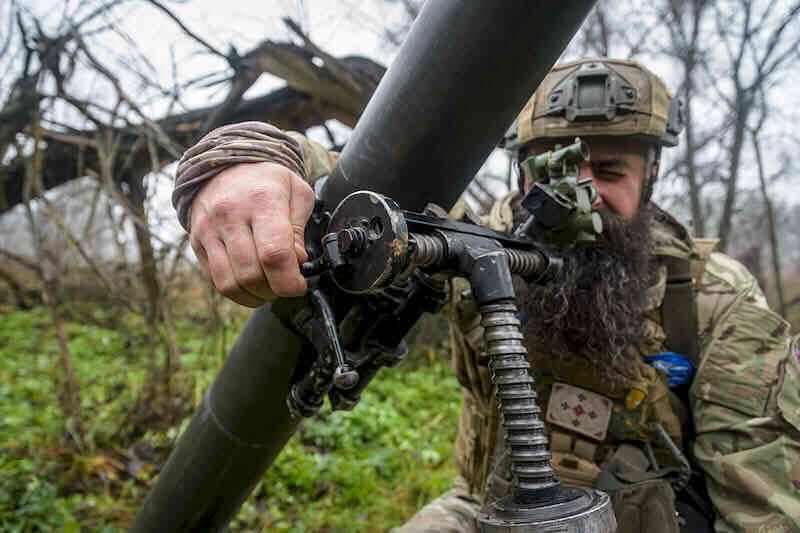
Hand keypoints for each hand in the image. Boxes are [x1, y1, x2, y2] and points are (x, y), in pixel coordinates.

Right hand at [189, 162, 314, 306]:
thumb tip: (297, 261)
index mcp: (262, 200)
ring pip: (229, 283)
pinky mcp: (196, 242)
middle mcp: (230, 214)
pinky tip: (251, 285)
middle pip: (251, 274)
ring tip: (268, 289)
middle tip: (286, 285)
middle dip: (274, 290)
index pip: (274, 253)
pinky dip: (236, 292)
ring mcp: (209, 229)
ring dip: (254, 296)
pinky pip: (215, 280)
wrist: (226, 164)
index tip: (299, 286)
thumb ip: (298, 229)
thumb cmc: (269, 182)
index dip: (289, 281)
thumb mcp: (296, 194)